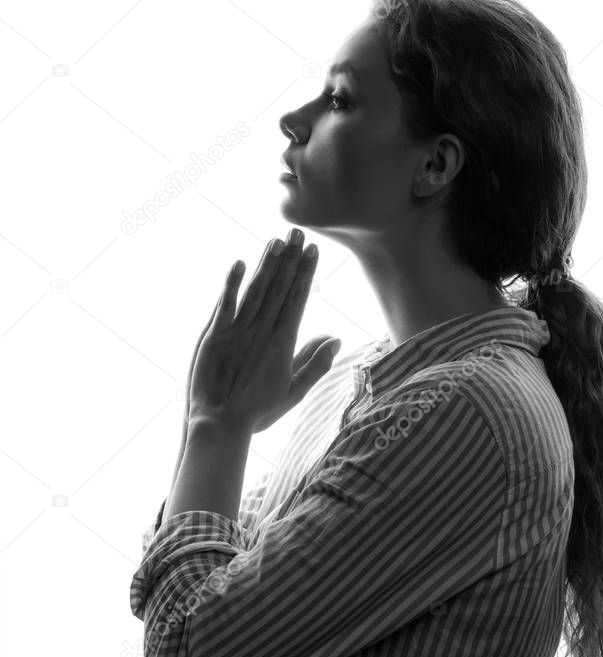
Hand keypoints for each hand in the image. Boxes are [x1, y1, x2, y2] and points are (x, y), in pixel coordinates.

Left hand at [187, 229, 340, 437]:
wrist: (221, 424)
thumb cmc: (257, 413)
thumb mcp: (294, 392)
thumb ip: (316, 363)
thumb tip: (336, 339)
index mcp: (284, 344)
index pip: (298, 299)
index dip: (306, 273)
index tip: (313, 250)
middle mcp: (263, 332)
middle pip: (280, 288)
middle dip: (291, 258)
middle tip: (298, 232)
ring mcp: (237, 331)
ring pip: (256, 290)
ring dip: (267, 264)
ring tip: (277, 240)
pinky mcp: (214, 336)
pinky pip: (225, 303)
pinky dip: (232, 283)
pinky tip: (240, 263)